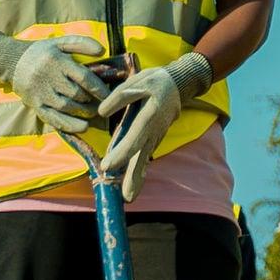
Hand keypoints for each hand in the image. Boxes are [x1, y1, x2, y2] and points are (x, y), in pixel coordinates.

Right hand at [0, 32, 109, 126]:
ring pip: (65, 107)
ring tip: (95, 113)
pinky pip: (52, 118)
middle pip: (75, 94)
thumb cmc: (42, 52)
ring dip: (83, 112)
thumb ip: (82, 43)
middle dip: (91, 101)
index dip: (98, 88)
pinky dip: (68, 124)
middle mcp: (47, 78)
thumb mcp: (60, 42)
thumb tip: (102, 50)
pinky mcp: (34, 104)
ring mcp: (40, 93)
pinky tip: (83, 127)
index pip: (83, 77)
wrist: (11, 61)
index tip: (109, 94)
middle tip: (103, 104)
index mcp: (56, 61)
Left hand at [94, 53, 215, 196]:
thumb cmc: (156, 81)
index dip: (122, 153)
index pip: (135, 137)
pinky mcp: (153, 138)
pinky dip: (140, 170)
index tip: (108, 167)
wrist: (179, 84)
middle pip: (143, 156)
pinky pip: (144, 155)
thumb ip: (119, 97)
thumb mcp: (137, 80)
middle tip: (127, 198)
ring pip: (144, 159)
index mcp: (150, 115)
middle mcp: (154, 130)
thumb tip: (101, 112)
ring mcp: (155, 136)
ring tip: (129, 197)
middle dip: (135, 177)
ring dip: (137, 178)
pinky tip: (132, 183)